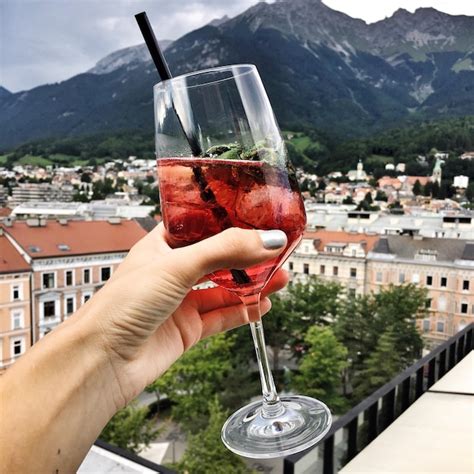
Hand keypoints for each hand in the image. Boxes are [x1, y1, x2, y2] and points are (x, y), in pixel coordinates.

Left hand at [80, 224, 288, 406]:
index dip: (230, 222)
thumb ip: (224, 251)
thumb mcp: (177, 266)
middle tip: (277, 250)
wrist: (102, 362)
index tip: (259, 218)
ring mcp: (180, 301)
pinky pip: (222, 316)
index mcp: (161, 246)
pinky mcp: (187, 329)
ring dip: (252, 284)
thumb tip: (268, 240)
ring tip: (281, 276)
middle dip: (248, 255)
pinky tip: (262, 304)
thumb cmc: (121, 306)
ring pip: (224, 288)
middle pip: (218, 258)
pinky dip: (243, 311)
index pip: (202, 226)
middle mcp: (171, 272)